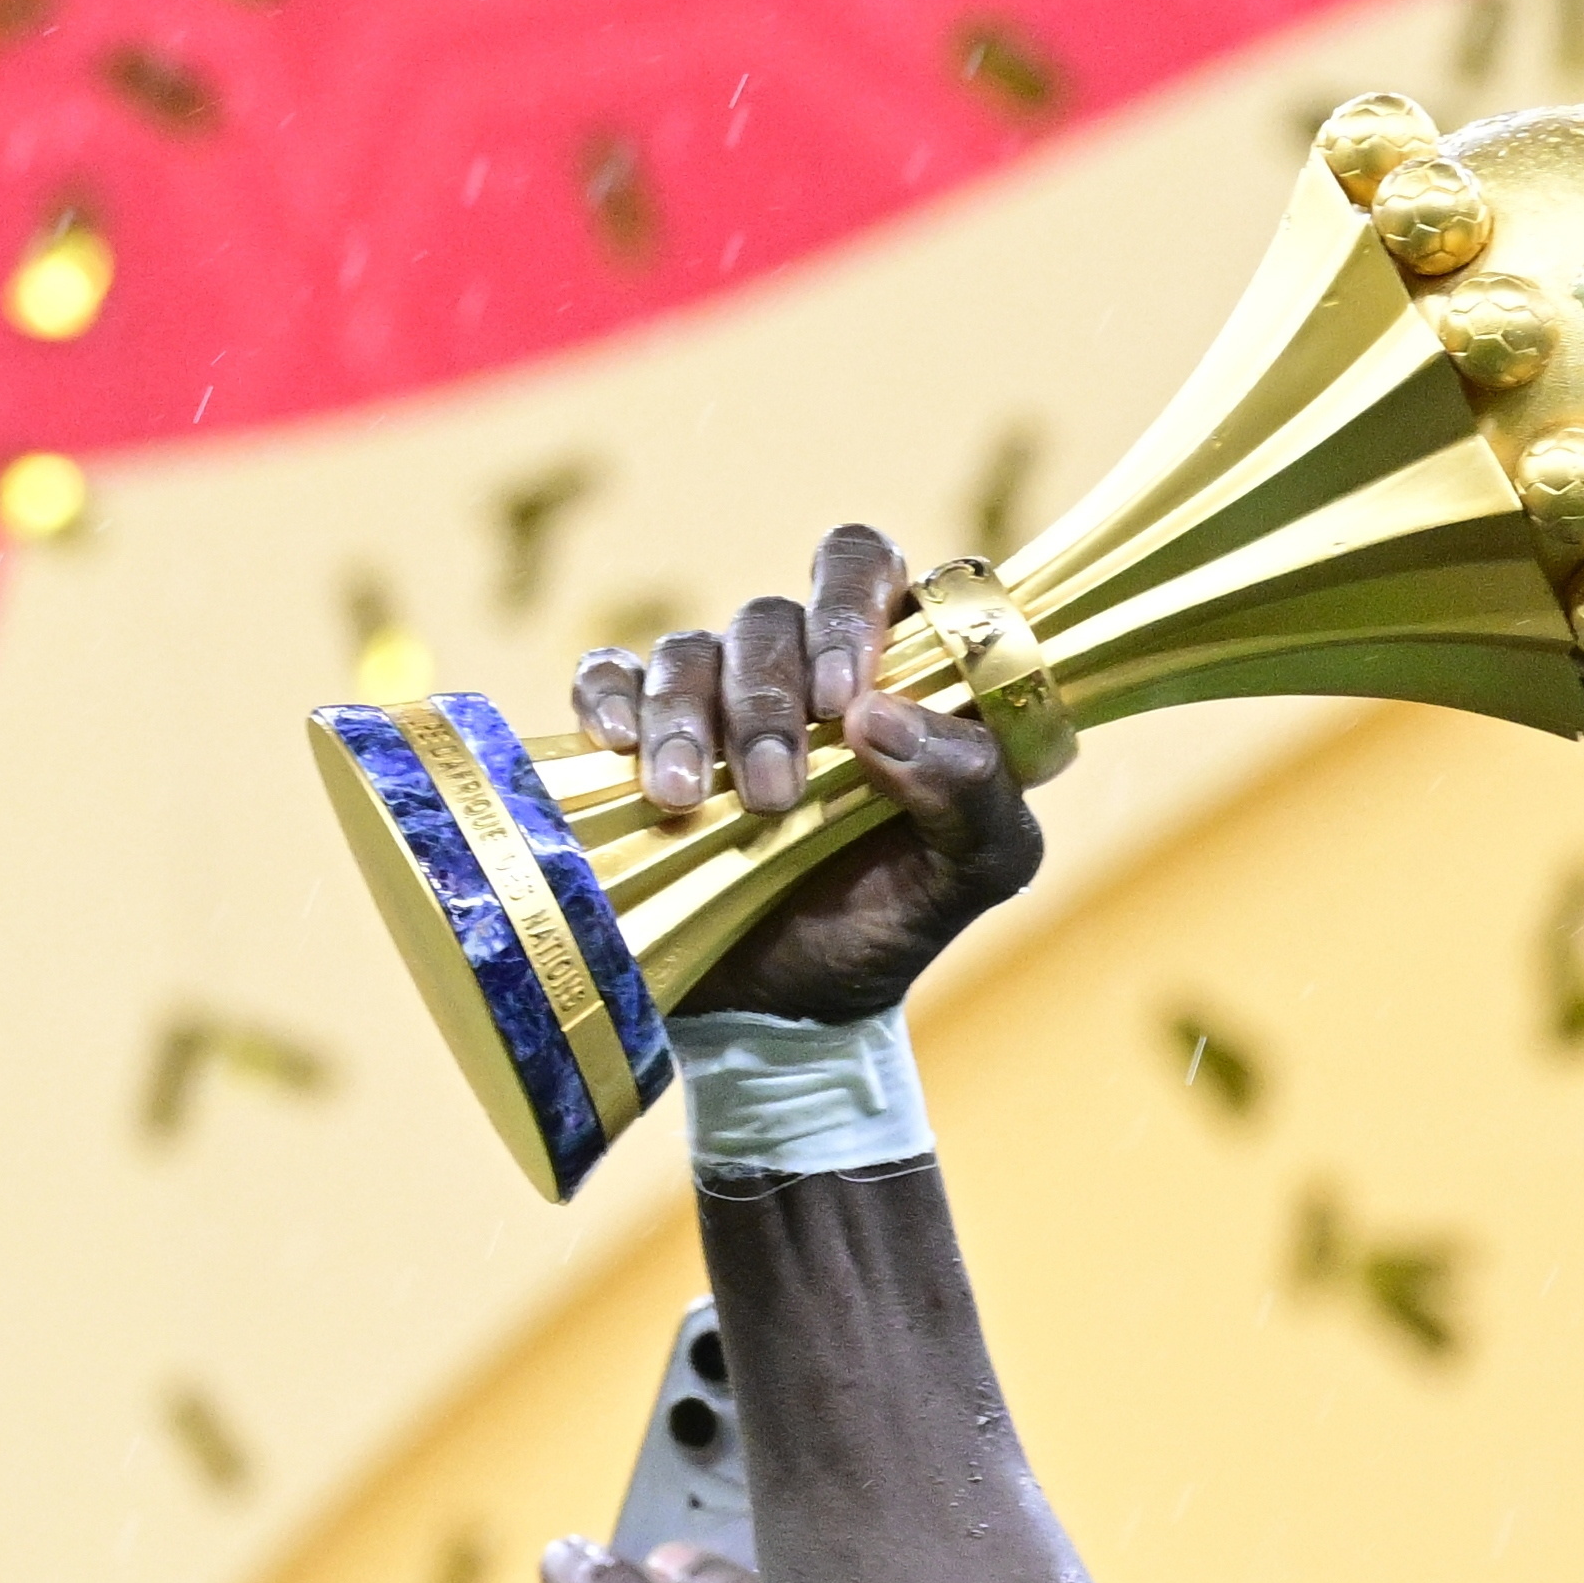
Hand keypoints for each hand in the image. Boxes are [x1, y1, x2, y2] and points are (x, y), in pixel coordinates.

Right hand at [575, 523, 1043, 1025]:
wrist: (796, 1014)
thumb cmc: (893, 922)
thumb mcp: (976, 870)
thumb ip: (973, 791)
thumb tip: (878, 715)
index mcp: (891, 670)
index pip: (865, 568)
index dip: (850, 608)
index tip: (841, 697)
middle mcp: (800, 669)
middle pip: (770, 615)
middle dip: (767, 701)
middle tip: (773, 791)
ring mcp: (715, 700)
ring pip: (687, 650)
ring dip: (686, 720)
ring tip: (687, 802)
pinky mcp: (640, 740)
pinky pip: (607, 676)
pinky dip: (609, 700)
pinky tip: (620, 749)